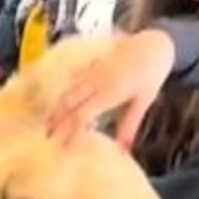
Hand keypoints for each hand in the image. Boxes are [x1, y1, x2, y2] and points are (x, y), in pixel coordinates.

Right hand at [47, 28, 175, 147]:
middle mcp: (96, 82)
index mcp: (110, 92)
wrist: (152, 45)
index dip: (70, 131)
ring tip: (47, 124)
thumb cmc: (150, 75)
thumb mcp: (143, 102)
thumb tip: (123, 152)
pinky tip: (57, 104)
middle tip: (46, 137)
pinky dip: (63, 95)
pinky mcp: (91, 65)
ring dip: (56, 108)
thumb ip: (129, 126)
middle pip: (69, 103)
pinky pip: (72, 81)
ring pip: (68, 92)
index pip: (82, 115)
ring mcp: (92, 72)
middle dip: (56, 121)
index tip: (63, 146)